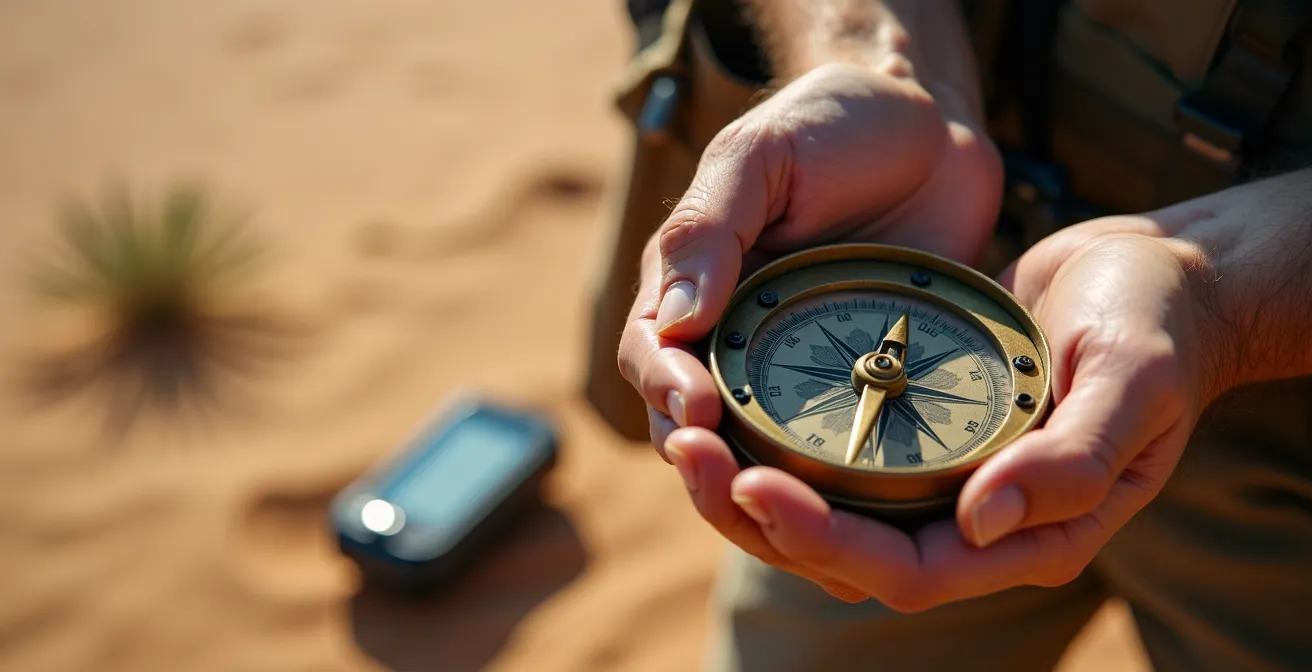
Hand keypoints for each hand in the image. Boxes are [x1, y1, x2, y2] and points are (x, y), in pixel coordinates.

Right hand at [617, 60, 1001, 600]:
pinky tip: (872, 511)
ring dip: (769, 500)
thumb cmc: (831, 127)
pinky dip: (845, 492)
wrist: (928, 126)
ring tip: (800, 518)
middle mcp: (735, 345)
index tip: (699, 412)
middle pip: (699, 434)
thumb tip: (675, 323)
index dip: (665, 394)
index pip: (654, 360)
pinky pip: (844, 458)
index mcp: (694, 293)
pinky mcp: (866, 395)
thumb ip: (709, 229)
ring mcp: (800, 377)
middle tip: (738, 486)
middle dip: (709, 470)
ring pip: (764, 465)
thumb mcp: (760, 157)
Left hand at [661, 216, 1212, 609]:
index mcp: (1031, 534)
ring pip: (826, 516)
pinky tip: (728, 412)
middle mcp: (977, 523)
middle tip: (686, 456)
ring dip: (750, 490)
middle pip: (843, 555)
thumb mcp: (1133, 380)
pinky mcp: (919, 438)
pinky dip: (778, 449)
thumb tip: (983, 524)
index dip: (821, 538)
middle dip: (759, 517)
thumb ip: (1072, 460)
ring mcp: (944, 485)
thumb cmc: (1158, 326)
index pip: (904, 569)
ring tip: (684, 441)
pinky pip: (836, 464)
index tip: (752, 484)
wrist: (1160, 277)